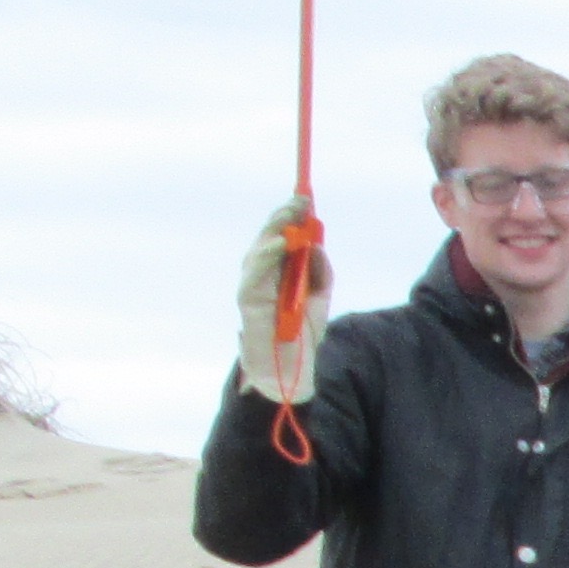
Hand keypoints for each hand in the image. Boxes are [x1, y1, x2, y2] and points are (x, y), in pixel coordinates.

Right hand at [236, 199, 328, 404]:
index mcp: (280, 271)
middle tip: (301, 199)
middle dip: (286, 216)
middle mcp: (263, 273)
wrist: (290, 368)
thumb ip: (320, 271)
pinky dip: (268, 254)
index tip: (307, 199)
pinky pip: (256, 270)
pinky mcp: (247, 297)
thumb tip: (317, 245)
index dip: (293, 217)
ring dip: (277, 228)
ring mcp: (253, 283)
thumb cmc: (302, 333)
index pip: (284, 236)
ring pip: (261, 248)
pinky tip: (282, 242)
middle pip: (270, 236)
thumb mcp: (320, 297)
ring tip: (293, 214)